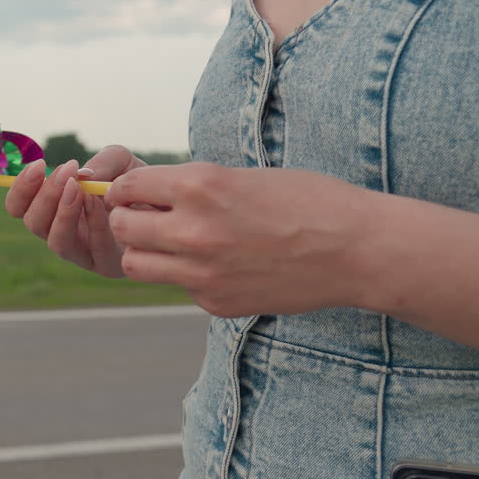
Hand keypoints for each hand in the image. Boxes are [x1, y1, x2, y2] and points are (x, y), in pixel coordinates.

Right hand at [5, 145, 145, 277]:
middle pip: (33, 223)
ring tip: (79, 188)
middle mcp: (62, 232)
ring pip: (57, 242)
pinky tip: (101, 204)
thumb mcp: (121, 161)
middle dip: (45, 196)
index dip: (21, 189)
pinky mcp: (106, 266)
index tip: (39, 165)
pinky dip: (94, 224)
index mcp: (54, 208)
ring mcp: (83, 253)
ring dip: (64, 213)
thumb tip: (82, 176)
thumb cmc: (139, 183)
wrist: (174, 205)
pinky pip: (92, 250)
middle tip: (65, 173)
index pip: (19, 206)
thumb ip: (102, 161)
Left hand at [103, 163, 372, 316]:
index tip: (134, 192)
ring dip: (144, 251)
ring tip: (168, 243)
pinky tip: (219, 264)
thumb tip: (148, 196)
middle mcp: (193, 230)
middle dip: (127, 219)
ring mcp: (202, 272)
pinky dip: (187, 274)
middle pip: (122, 228)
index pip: (128, 188)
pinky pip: (179, 286)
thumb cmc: (307, 201)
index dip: (127, 188)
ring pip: (136, 265)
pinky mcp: (215, 302)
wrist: (356, 250)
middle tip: (144, 217)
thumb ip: (192, 187)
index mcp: (199, 186)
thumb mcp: (241, 176)